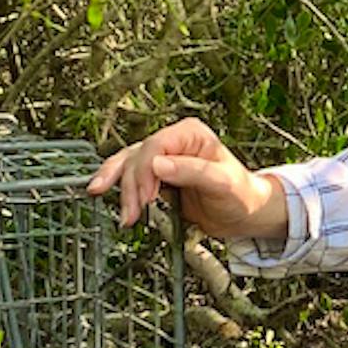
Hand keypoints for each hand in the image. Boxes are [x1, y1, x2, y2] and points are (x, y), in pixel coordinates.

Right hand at [87, 118, 290, 243]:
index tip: (147, 197)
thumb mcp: (222, 183)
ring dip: (121, 189)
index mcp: (191, 134)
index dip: (146, 171)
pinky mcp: (156, 176)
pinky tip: (103, 192)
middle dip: (132, 187)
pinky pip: (129, 176)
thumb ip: (192, 172)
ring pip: (128, 165)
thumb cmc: (241, 194)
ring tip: (123, 214)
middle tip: (133, 213)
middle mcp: (174, 142)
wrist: (245, 214)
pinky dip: (117, 187)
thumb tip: (158, 165)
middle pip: (138, 157)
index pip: (156, 146)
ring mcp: (163, 158)